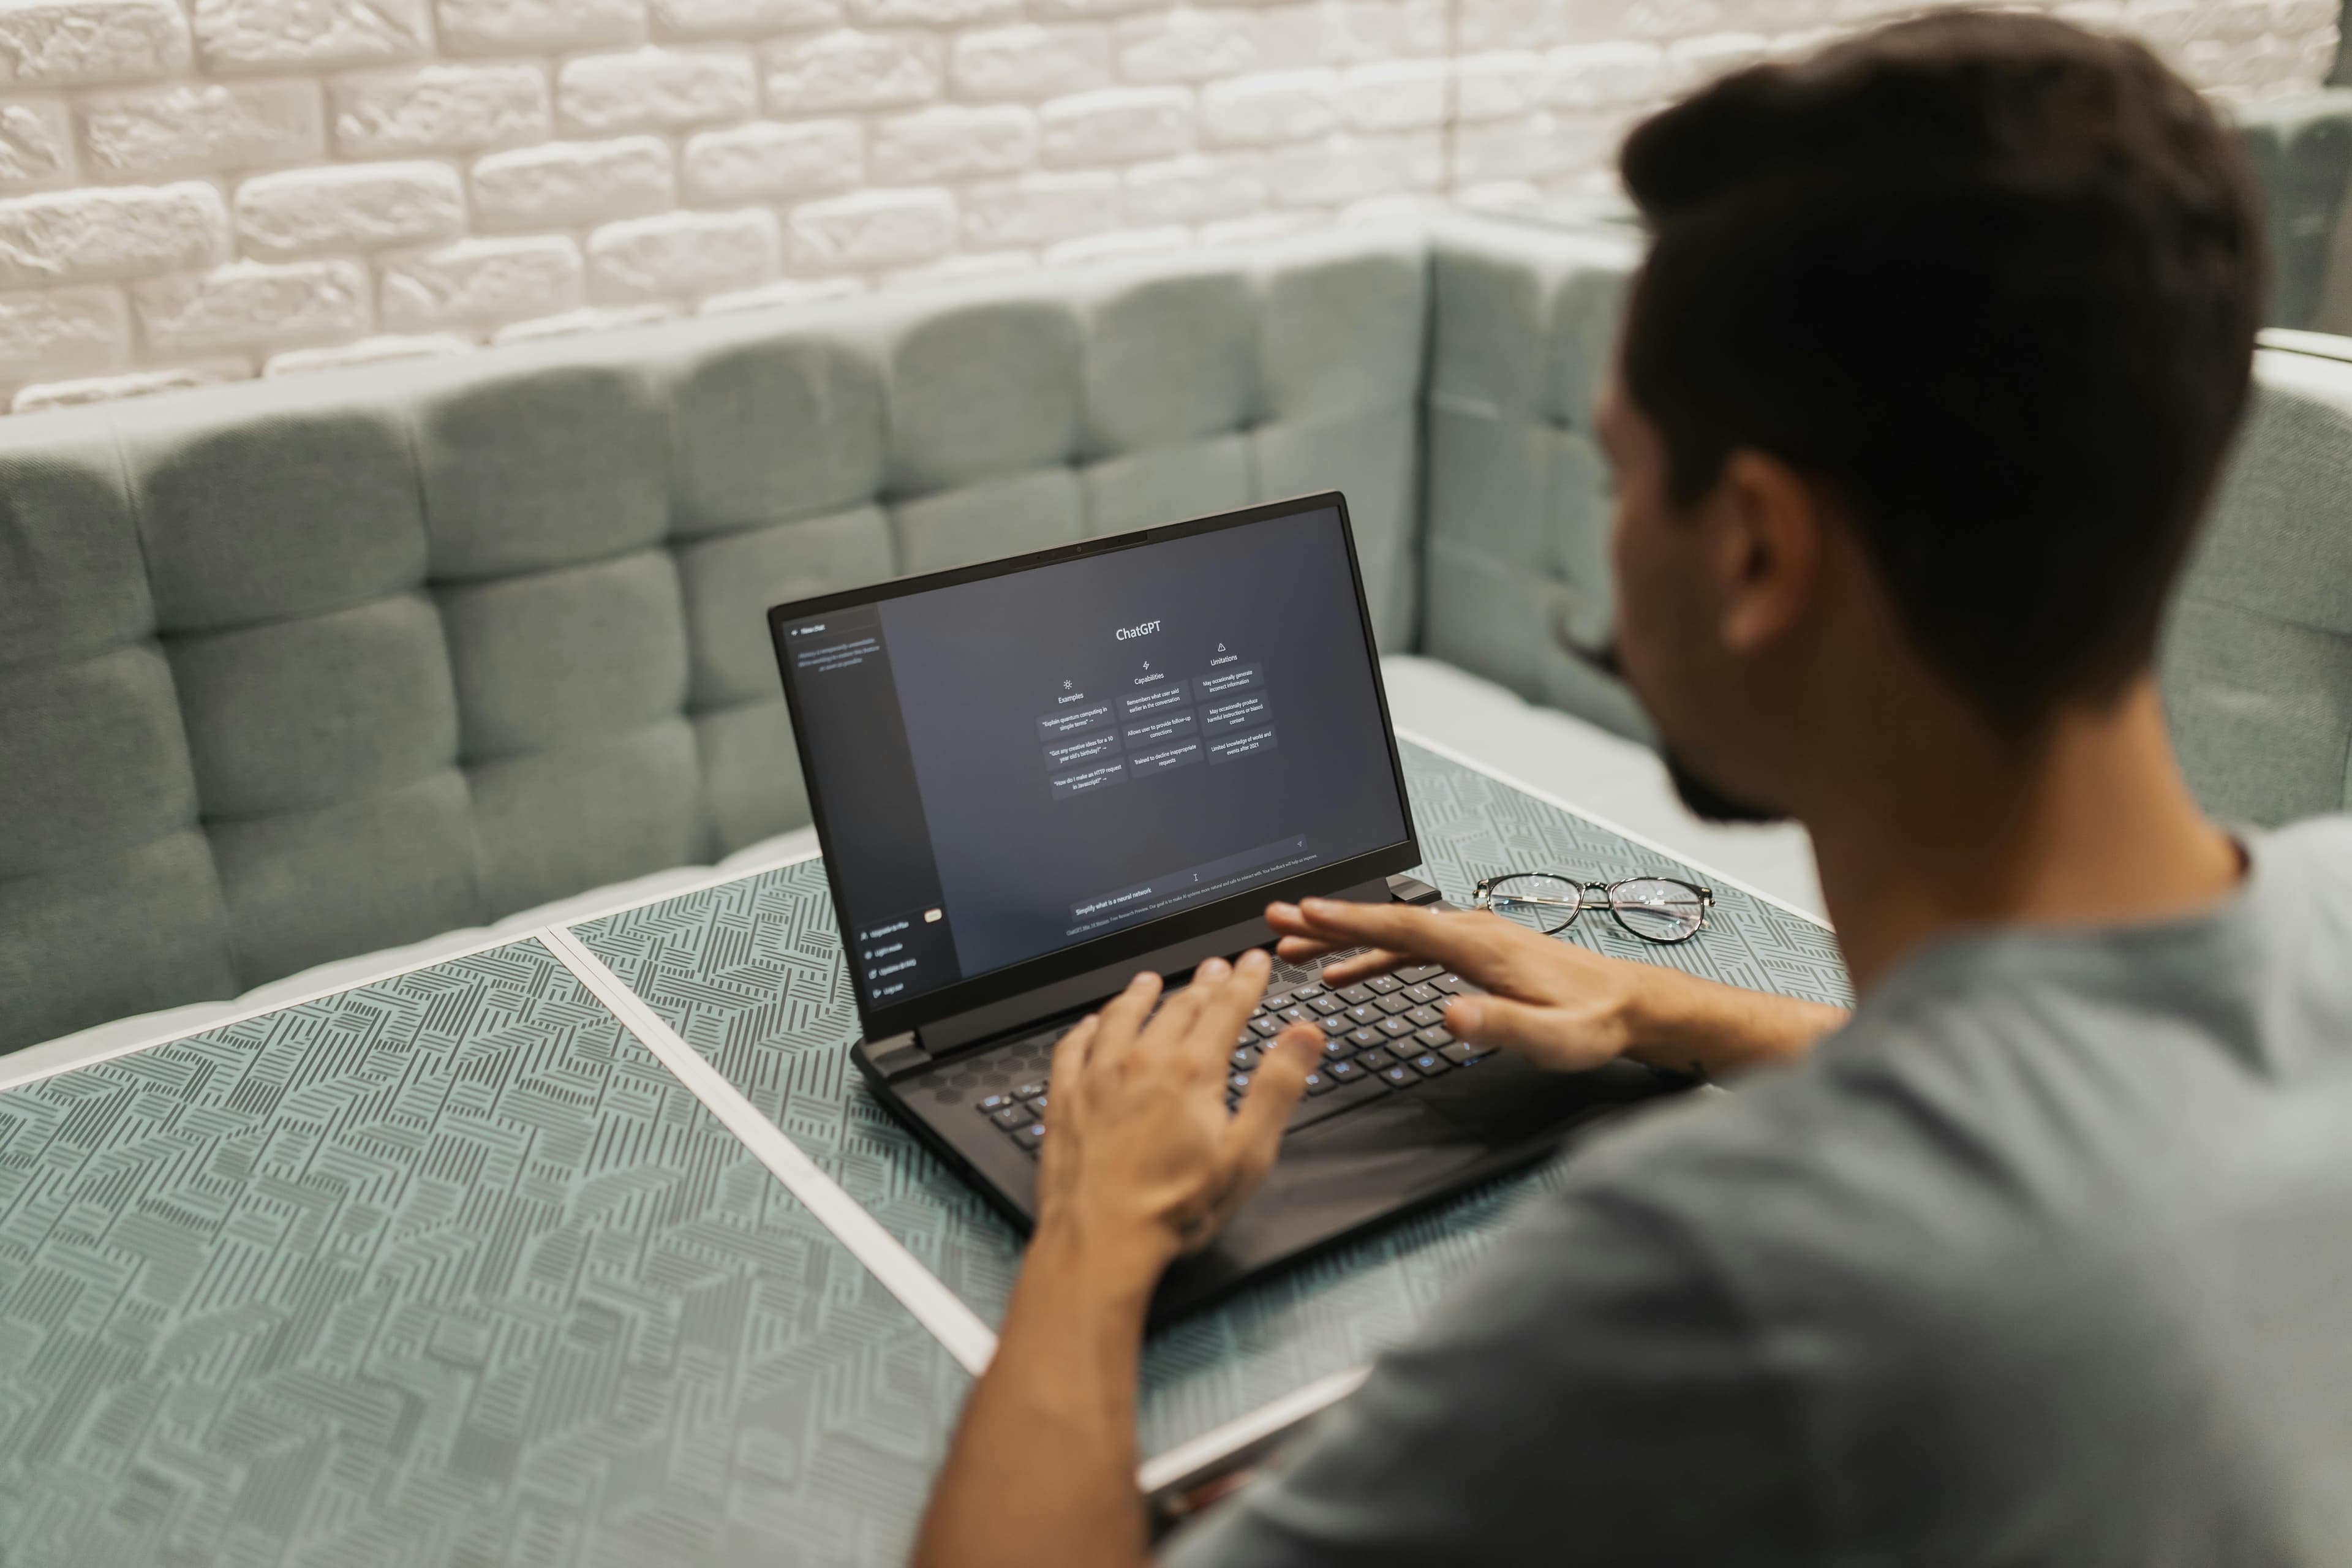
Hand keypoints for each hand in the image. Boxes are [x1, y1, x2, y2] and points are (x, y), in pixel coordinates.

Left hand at [1035, 949, 1322, 1281]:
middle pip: (1178, 1008)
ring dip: (1140, 994)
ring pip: (1121, 1017)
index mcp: (1192, 1072)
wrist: (1102, 1238)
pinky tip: (1090, 1024)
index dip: (1245, 981)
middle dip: (1203, 984)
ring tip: (1151, 980)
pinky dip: (1085, 1028)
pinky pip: (1072, 1047)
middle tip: (1215, 968)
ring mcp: (1098, 1078)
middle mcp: (1142, 1062)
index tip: (1254, 961)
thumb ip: (1277, 1087)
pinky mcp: (1064, 1100)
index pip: (1226, 1009)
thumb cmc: (1175, 1207)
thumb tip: (1305, 1036)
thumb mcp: (1248, 1153)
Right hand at [1265, 897, 1846, 1077]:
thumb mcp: (1551, 1038)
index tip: (1303, 913)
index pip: (1402, 925)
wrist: (1630, 1007)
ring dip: (1344, 935)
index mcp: (1479, 945)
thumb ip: (1500, 1027)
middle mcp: (1471, 931)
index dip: (1349, 920)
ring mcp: (1472, 938)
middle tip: (1276, 920)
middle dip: (1329, 919)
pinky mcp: (1475, 953)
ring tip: (1294, 945)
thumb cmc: (1593, 1024)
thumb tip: (1450, 1015)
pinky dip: (1373, 951)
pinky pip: (1411, 945)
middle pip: (1387, 919)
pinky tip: (1348, 972)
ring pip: (1394, 930)